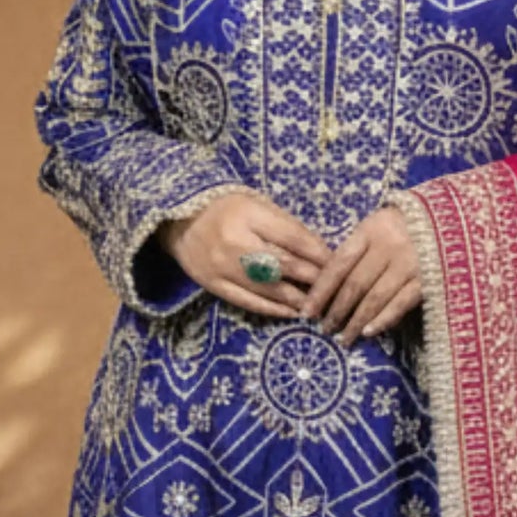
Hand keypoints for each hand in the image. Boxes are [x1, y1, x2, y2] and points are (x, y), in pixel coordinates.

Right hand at [160, 193, 333, 317]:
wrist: (177, 219)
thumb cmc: (226, 208)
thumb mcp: (256, 204)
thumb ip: (285, 226)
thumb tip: (321, 252)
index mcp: (248, 215)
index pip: (293, 238)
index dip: (319, 254)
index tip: (339, 264)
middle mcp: (235, 243)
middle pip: (285, 266)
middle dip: (314, 279)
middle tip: (336, 290)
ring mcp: (223, 267)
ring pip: (269, 289)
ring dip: (299, 300)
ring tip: (320, 307)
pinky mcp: (213, 285)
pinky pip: (248, 302)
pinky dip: (274, 310)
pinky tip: (293, 313)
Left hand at [298, 207, 422, 344]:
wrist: (452, 219)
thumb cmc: (404, 225)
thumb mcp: (376, 226)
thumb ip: (356, 249)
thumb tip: (326, 282)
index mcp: (370, 230)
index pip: (338, 264)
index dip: (320, 290)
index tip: (307, 311)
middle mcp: (388, 247)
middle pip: (355, 284)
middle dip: (337, 310)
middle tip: (325, 329)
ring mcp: (409, 264)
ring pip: (375, 298)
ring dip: (357, 321)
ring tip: (345, 338)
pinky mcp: (427, 280)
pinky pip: (400, 304)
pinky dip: (383, 320)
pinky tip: (369, 332)